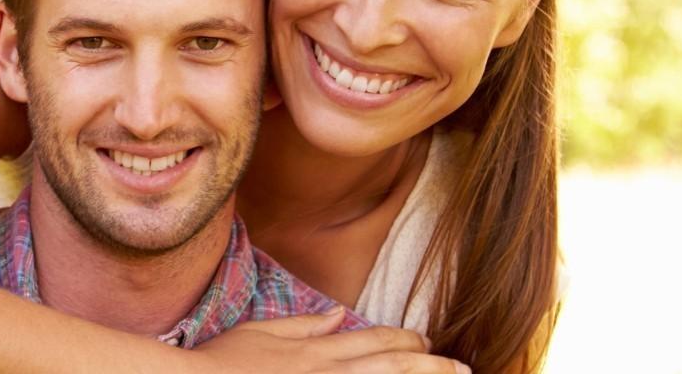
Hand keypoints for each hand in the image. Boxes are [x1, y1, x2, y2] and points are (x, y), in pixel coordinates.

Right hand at [188, 308, 469, 373]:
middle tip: (461, 368)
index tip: (427, 343)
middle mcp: (328, 372)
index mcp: (316, 351)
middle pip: (391, 366)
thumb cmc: (220, 362)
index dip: (405, 342)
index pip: (372, 341)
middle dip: (430, 367)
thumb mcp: (259, 333)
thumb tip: (337, 313)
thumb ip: (303, 324)